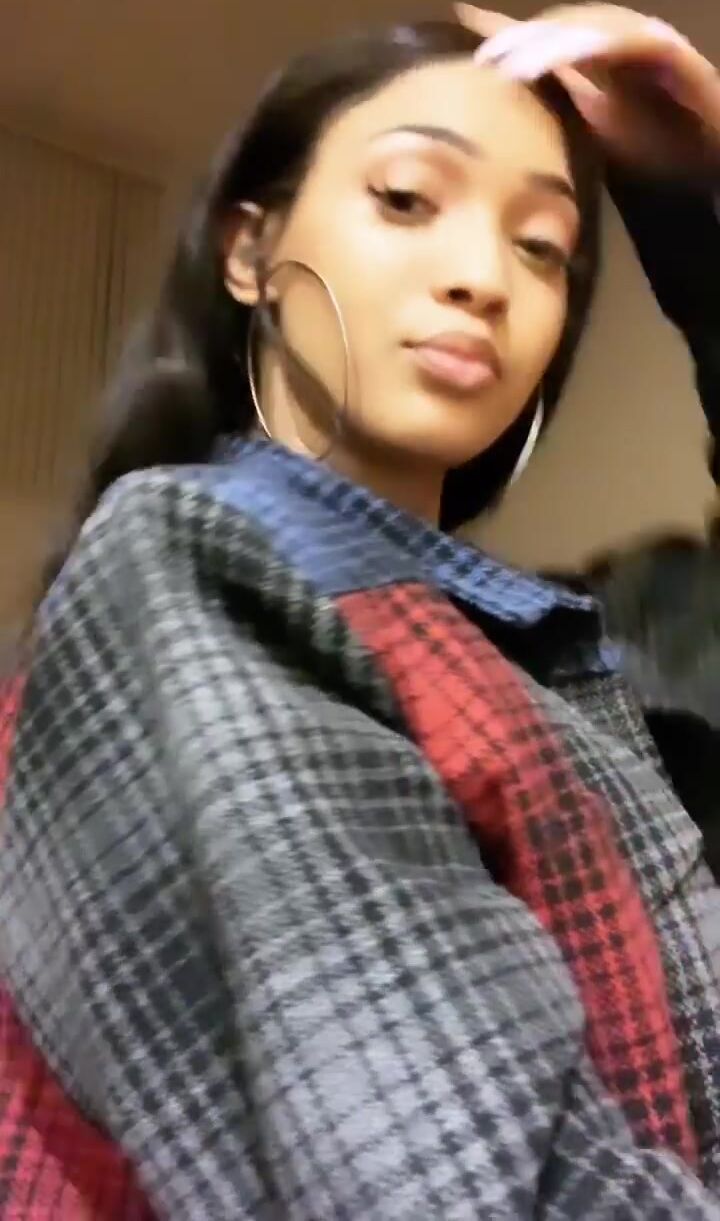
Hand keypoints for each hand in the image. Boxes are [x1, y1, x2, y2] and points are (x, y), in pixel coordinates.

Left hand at [455, 3, 719, 175]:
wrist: (706, 167)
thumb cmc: (652, 150)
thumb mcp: (591, 131)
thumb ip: (557, 107)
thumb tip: (508, 101)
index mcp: (601, 55)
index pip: (550, 36)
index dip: (513, 41)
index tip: (476, 60)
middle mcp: (623, 39)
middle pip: (566, 24)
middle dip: (525, 38)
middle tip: (486, 60)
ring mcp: (648, 41)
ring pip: (593, 27)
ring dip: (551, 41)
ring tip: (516, 66)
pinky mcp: (671, 52)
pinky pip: (630, 40)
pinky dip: (596, 44)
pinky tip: (566, 56)